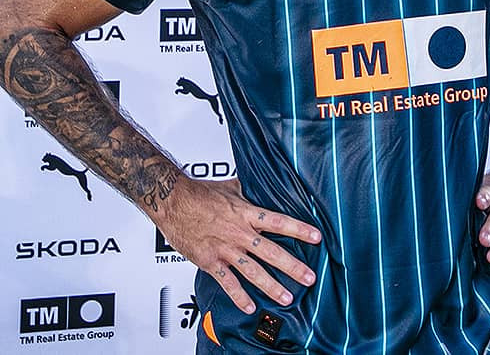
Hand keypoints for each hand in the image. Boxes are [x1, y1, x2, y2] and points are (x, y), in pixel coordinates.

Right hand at [154, 177, 320, 313]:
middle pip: (271, 252)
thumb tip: (261, 183)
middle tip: (309, 277)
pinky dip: (238, 296)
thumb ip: (248, 191)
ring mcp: (225, 249)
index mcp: (246, 213)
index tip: (316, 237)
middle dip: (292, 266)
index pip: (278, 222)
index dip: (299, 229)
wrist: (172, 202)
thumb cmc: (199, 194)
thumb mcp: (230, 187)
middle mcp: (239, 233)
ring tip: (287, 297)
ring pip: (253, 271)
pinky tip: (249, 306)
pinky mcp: (211, 261)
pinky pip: (227, 282)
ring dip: (271, 286)